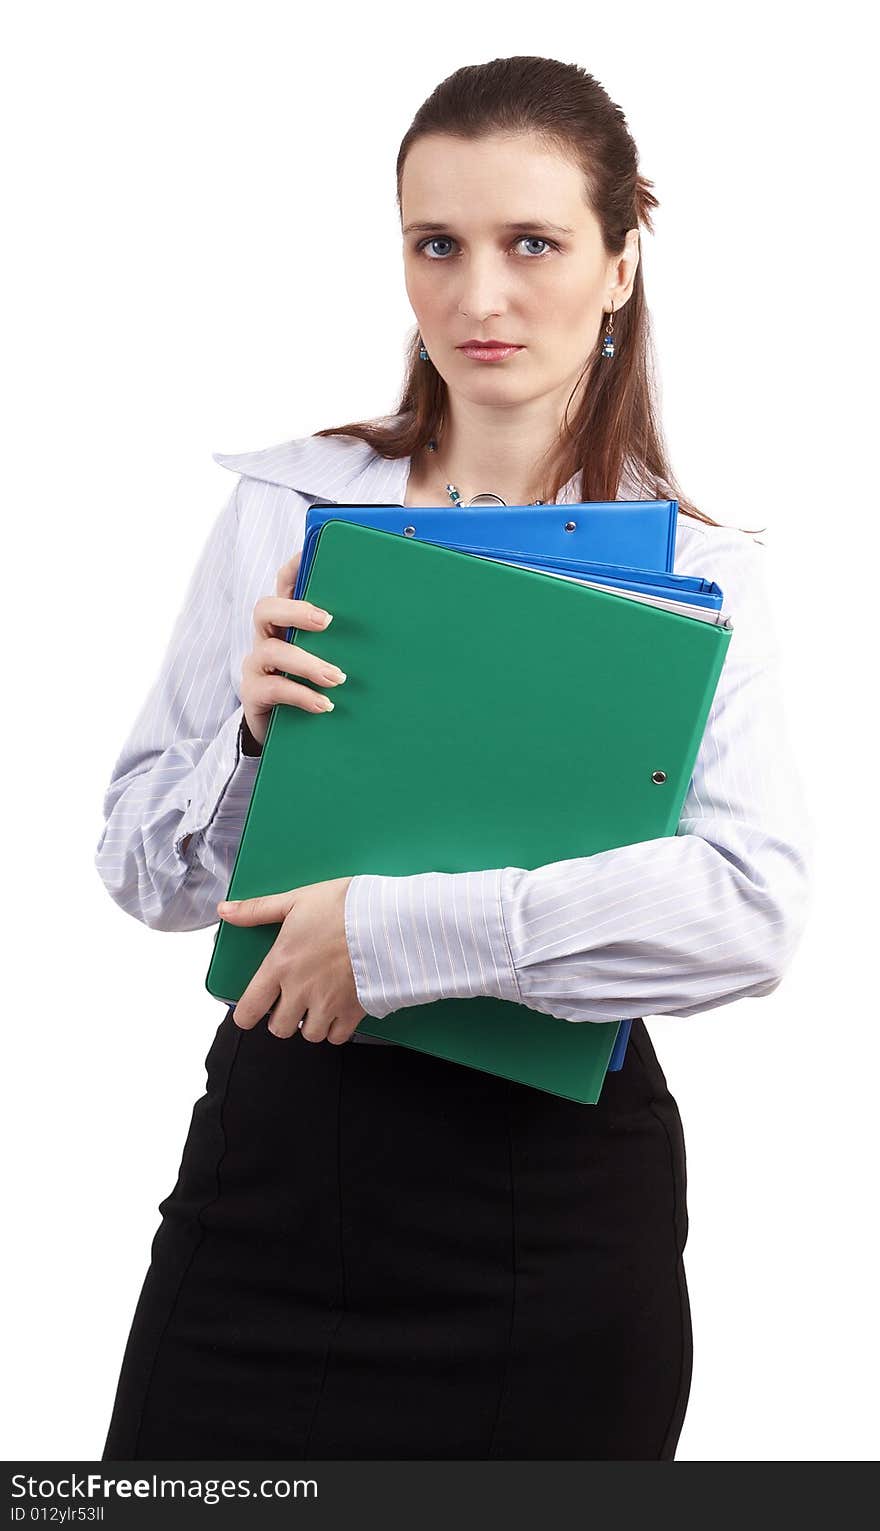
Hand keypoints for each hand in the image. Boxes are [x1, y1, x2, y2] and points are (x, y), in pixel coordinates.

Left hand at [217, 876, 366, 1044]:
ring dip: (309, 1024)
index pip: (249, 1009)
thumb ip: (257, 910)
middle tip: (291, 1002)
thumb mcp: (296, 900)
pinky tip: (338, 1010)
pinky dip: (335, 1029)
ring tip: (317, 1005)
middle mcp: (300, 991)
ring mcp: (328, 1004)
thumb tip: (225, 910)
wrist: (388, 919)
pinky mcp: (353, 1011)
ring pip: (309, 1034)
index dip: (245, 1016)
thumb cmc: (343, 906)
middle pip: (279, 1028)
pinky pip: (337, 1036)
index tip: (250, 1012)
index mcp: (280, 965)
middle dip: (282, 1018)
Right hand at [240, 549, 347, 749]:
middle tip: (327, 621)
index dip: (293, 566)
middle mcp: (267, 637)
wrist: (291, 732)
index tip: (310, 552)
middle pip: (266, 609)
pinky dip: (301, 695)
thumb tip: (398, 622)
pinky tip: (324, 703)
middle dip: (296, 610)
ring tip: (337, 677)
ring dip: (307, 662)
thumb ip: (352, 639)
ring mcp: (258, 666)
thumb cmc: (317, 685)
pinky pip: (272, 689)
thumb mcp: (335, 658)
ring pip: (271, 651)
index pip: (284, 584)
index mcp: (288, 621)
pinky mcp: (255, 695)